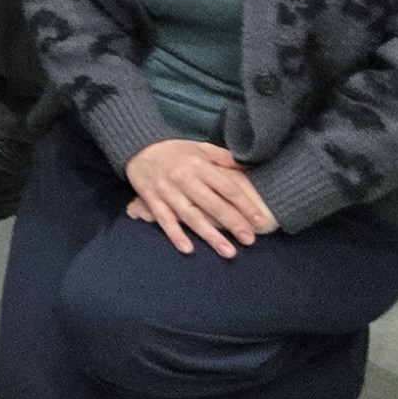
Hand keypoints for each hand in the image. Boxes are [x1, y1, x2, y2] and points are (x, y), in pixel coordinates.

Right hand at [124, 137, 276, 257]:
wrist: (138, 147)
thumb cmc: (174, 150)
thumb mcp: (199, 147)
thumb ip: (222, 157)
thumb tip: (246, 165)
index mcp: (198, 164)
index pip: (226, 188)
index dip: (244, 205)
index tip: (259, 220)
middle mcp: (184, 178)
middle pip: (212, 204)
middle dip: (232, 223)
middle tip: (249, 240)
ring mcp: (167, 191)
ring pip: (191, 216)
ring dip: (210, 235)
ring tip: (228, 251)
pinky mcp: (152, 200)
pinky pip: (164, 219)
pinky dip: (175, 234)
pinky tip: (188, 249)